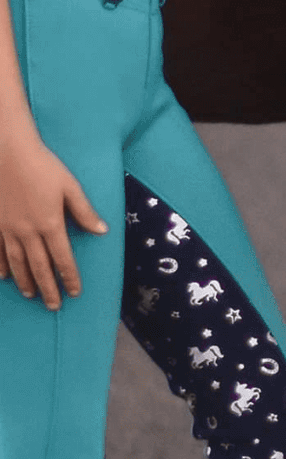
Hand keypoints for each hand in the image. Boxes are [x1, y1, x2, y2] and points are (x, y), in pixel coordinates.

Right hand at [0, 131, 106, 308]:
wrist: (6, 152)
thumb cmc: (42, 165)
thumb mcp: (69, 186)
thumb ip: (84, 211)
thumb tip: (102, 231)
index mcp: (50, 224)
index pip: (63, 258)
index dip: (69, 277)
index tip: (75, 292)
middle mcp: (28, 232)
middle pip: (39, 267)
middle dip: (48, 288)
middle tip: (54, 306)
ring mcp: (7, 229)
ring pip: (17, 262)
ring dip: (25, 281)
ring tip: (30, 295)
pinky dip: (0, 265)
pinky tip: (3, 276)